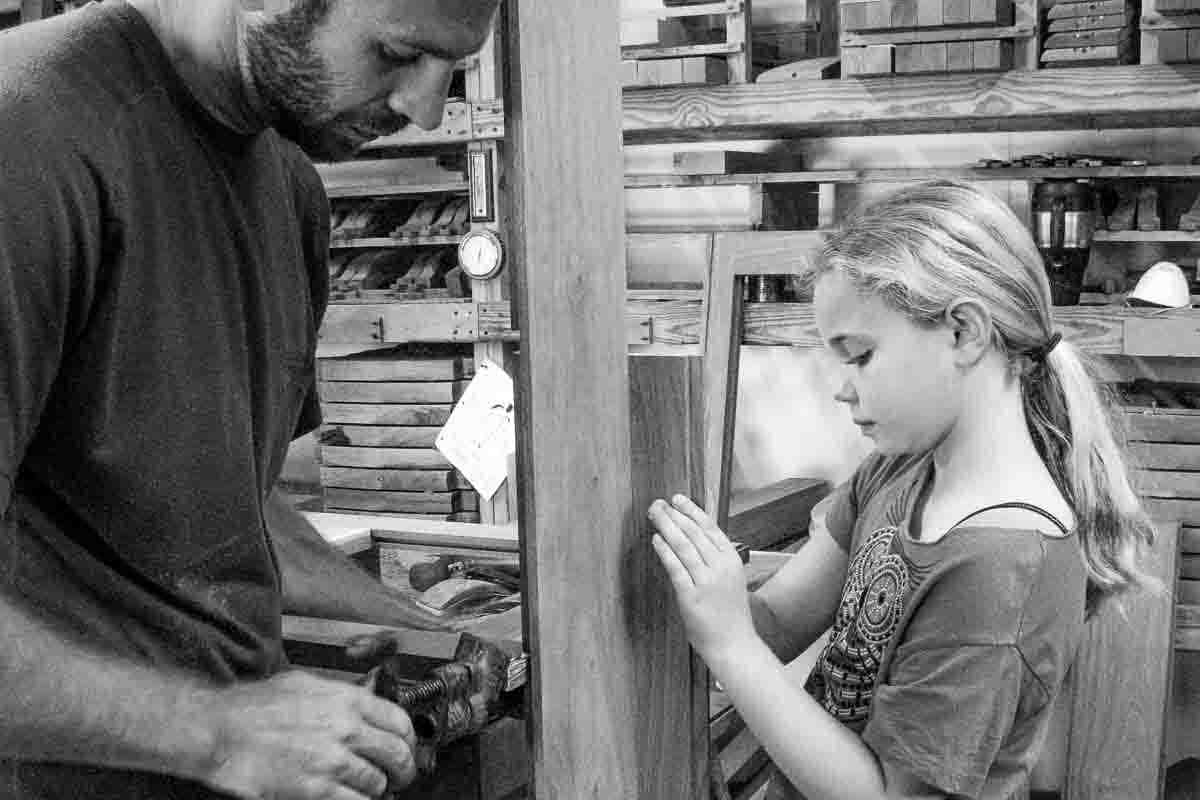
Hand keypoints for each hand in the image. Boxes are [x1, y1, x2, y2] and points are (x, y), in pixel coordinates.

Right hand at [203, 670, 416, 799]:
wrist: (220, 730)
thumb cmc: (254, 706)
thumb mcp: (306, 684)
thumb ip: (342, 694)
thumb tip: (368, 699)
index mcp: (346, 700)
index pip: (399, 720)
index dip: (407, 738)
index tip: (405, 747)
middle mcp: (345, 728)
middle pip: (397, 753)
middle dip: (402, 768)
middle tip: (399, 776)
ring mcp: (332, 760)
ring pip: (378, 782)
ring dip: (378, 789)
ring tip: (370, 789)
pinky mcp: (316, 789)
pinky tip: (351, 797)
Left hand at [647, 495, 756, 661]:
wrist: (734, 644)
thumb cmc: (730, 614)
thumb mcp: (730, 579)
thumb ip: (715, 559)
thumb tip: (693, 537)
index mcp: (732, 559)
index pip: (710, 527)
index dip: (692, 510)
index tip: (678, 499)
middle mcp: (720, 566)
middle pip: (694, 532)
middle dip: (674, 514)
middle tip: (658, 503)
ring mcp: (706, 581)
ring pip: (683, 546)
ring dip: (666, 526)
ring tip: (654, 514)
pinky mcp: (691, 596)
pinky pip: (675, 568)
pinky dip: (665, 551)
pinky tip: (656, 540)